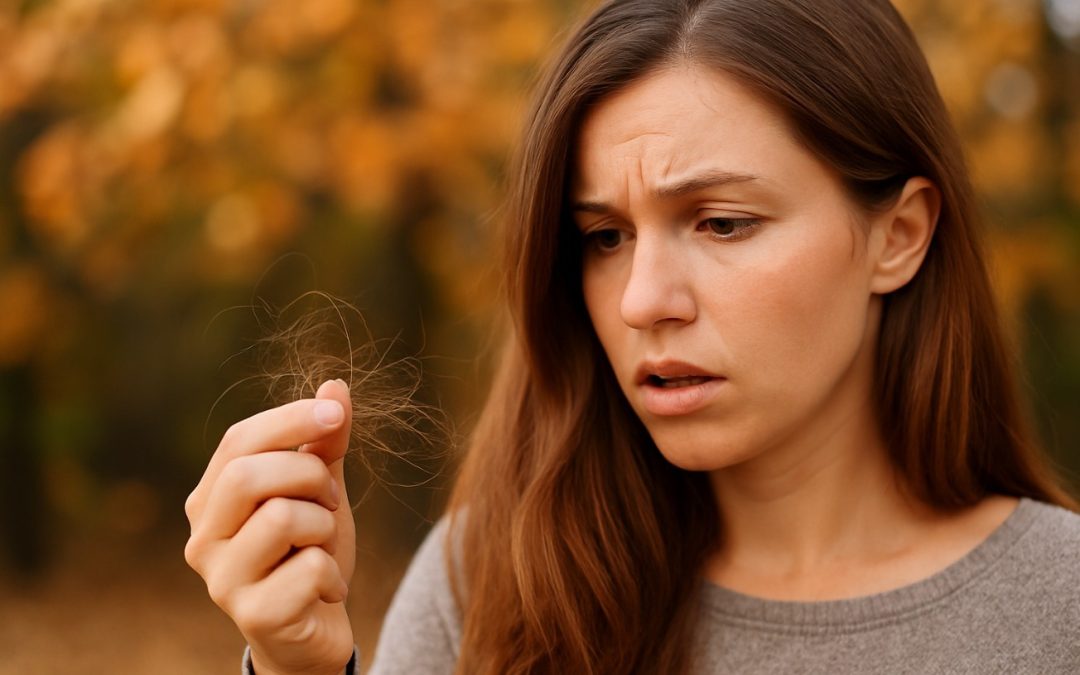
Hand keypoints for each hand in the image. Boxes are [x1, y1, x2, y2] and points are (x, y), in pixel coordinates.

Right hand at [185, 379, 355, 674]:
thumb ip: (324, 442)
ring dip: (324, 526)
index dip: (291, 418)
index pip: (239, 440)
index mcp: (210, 499)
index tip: (337, 413)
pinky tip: (327, 589)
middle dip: (308, 477)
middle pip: (249, 475)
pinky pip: (310, 568)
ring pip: (282, 517)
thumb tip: (335, 384)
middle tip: (330, 502)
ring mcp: (221, 580)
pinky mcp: (252, 616)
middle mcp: (202, 538)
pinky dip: (333, 572)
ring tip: (323, 548)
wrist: (313, 633)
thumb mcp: (321, 491)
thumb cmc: (309, 552)